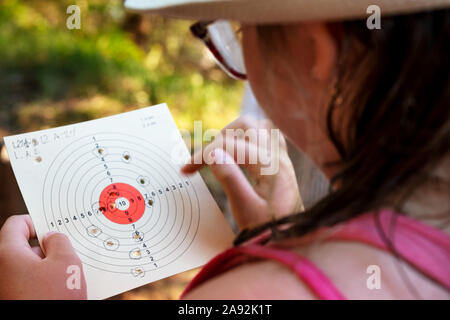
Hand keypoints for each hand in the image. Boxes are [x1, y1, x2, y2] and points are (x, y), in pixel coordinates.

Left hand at [0, 215, 86, 298]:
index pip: (17, 224)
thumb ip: (60, 241)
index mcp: (7, 254)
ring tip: (67, 276)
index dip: (37, 221)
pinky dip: (42, 282)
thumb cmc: (53, 300)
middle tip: (66, 252)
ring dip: (46, 267)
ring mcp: (5, 287)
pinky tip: (60, 291)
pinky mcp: (12, 299)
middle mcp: (0, 270)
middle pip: (22, 247)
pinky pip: (27, 283)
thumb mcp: (66, 263)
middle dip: (46, 248)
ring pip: (26, 267)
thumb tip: (52, 238)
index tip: (53, 227)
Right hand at [182, 116, 302, 229]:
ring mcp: (282, 157)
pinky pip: (268, 136)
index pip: (230, 146)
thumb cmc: (269, 229)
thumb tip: (213, 153)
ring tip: (220, 152)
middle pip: (246, 125)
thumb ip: (230, 179)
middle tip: (204, 159)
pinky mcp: (281, 163)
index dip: (203, 154)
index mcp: (270, 166)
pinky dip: (250, 137)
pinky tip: (241, 151)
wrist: (291, 240)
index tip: (185, 170)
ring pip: (258, 126)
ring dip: (235, 133)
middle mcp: (278, 156)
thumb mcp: (245, 209)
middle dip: (220, 138)